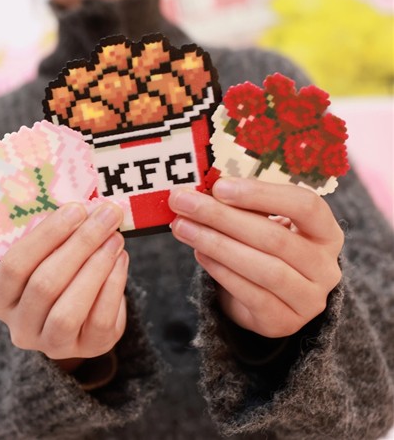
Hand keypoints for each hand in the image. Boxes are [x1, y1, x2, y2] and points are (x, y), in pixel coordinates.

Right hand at [0, 203, 127, 363]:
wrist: (83, 315)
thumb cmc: (59, 273)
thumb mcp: (48, 257)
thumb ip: (56, 237)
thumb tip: (87, 205)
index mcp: (1, 299)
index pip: (14, 266)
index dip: (46, 236)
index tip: (76, 209)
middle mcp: (20, 327)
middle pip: (44, 285)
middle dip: (79, 245)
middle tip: (106, 216)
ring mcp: (52, 344)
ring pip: (69, 309)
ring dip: (95, 267)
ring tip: (115, 237)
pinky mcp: (88, 349)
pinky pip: (99, 320)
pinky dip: (112, 286)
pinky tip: (121, 259)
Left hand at [169, 178, 343, 338]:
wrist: (265, 302)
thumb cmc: (262, 250)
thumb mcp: (261, 224)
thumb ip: (242, 207)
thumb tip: (200, 190)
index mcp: (326, 232)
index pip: (306, 205)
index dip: (262, 194)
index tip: (220, 187)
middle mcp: (326, 267)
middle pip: (275, 238)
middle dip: (223, 217)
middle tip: (184, 203)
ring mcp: (309, 299)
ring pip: (265, 269)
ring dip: (217, 244)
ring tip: (183, 227)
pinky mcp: (284, 322)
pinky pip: (251, 295)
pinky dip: (221, 271)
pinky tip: (199, 253)